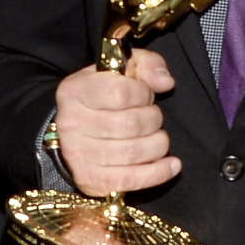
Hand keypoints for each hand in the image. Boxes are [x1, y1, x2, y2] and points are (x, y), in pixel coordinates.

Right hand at [53, 49, 179, 196]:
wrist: (79, 126)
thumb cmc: (107, 92)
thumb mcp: (126, 67)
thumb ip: (148, 64)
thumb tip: (165, 82)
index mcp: (76, 90)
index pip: (121, 93)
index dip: (143, 94)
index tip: (145, 96)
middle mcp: (71, 123)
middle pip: (130, 125)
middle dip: (154, 120)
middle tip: (153, 117)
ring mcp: (77, 154)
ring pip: (133, 152)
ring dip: (158, 144)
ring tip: (159, 137)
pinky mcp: (89, 180)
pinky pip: (129, 180)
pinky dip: (158, 173)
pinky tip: (173, 165)